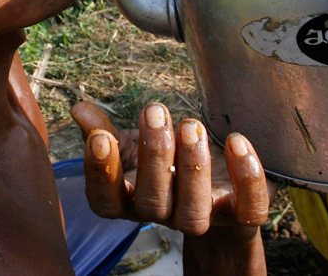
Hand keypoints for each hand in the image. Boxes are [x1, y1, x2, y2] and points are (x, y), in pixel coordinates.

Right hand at [71, 101, 268, 234]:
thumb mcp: (132, 144)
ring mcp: (203, 217)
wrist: (218, 186)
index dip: (100, 174)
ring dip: (192, 168)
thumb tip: (78, 109)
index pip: (105, 202)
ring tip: (191, 126)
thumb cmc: (166, 161)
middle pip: (151, 204)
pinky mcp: (240, 214)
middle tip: (154, 111)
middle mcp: (164, 214)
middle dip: (153, 156)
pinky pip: (249, 210)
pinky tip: (237, 142)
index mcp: (130, 200)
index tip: (101, 137)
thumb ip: (103, 130)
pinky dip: (246, 178)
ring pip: (194, 214)